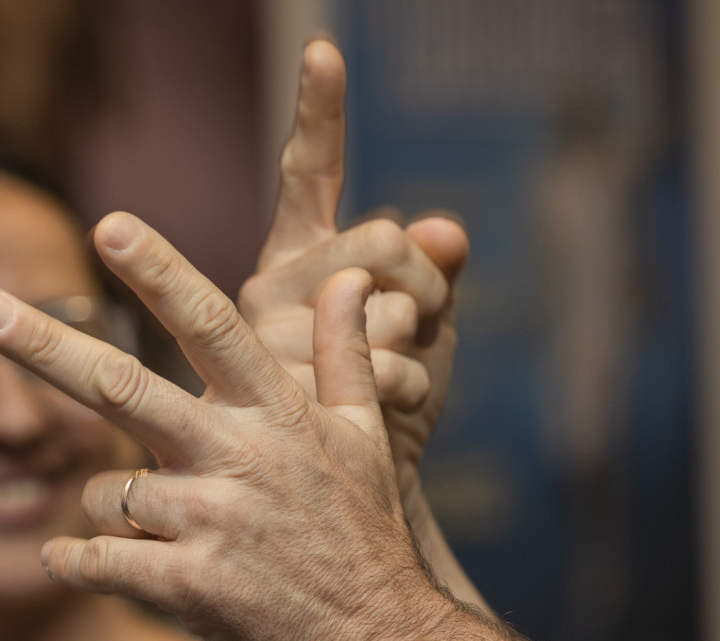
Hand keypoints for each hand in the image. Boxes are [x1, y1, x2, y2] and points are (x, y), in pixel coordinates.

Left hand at [0, 213, 455, 640]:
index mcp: (276, 413)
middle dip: (44, 344)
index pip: (210, 324)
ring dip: (104, 507)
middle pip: (122, 386)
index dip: (158, 271)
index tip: (107, 224)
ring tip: (153, 530)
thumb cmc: (368, 538)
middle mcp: (237, 456)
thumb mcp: (367, 437)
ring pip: (104, 491)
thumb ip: (342, 353)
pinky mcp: (188, 585)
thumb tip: (349, 277)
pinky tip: (70, 560)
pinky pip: (95, 560)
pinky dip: (73, 560)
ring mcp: (211, 521)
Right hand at [239, 40, 469, 489]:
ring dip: (419, 352)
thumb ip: (432, 273)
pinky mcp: (290, 395)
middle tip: (419, 328)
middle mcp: (272, 290)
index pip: (310, 176)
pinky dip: (415, 389)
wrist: (344, 512)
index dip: (319, 114)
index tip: (325, 49)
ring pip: (389, 307)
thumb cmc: (378, 421)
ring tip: (397, 390)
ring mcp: (274, 341)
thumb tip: (447, 226)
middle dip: (426, 287)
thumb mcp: (420, 337)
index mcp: (295, 263)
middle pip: (382, 241)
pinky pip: (386, 364)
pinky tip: (394, 414)